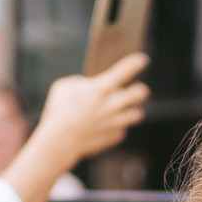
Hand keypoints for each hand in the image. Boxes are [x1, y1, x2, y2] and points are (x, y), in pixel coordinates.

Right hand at [35, 53, 149, 165]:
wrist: (60, 141)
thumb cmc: (59, 110)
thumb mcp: (65, 86)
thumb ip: (81, 83)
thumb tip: (88, 87)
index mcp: (102, 87)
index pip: (125, 70)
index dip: (136, 63)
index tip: (142, 59)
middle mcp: (114, 104)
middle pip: (141, 93)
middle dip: (139, 89)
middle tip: (137, 89)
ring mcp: (116, 122)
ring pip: (137, 114)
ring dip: (132, 110)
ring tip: (122, 108)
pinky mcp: (115, 137)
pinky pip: (121, 130)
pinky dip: (116, 127)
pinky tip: (106, 126)